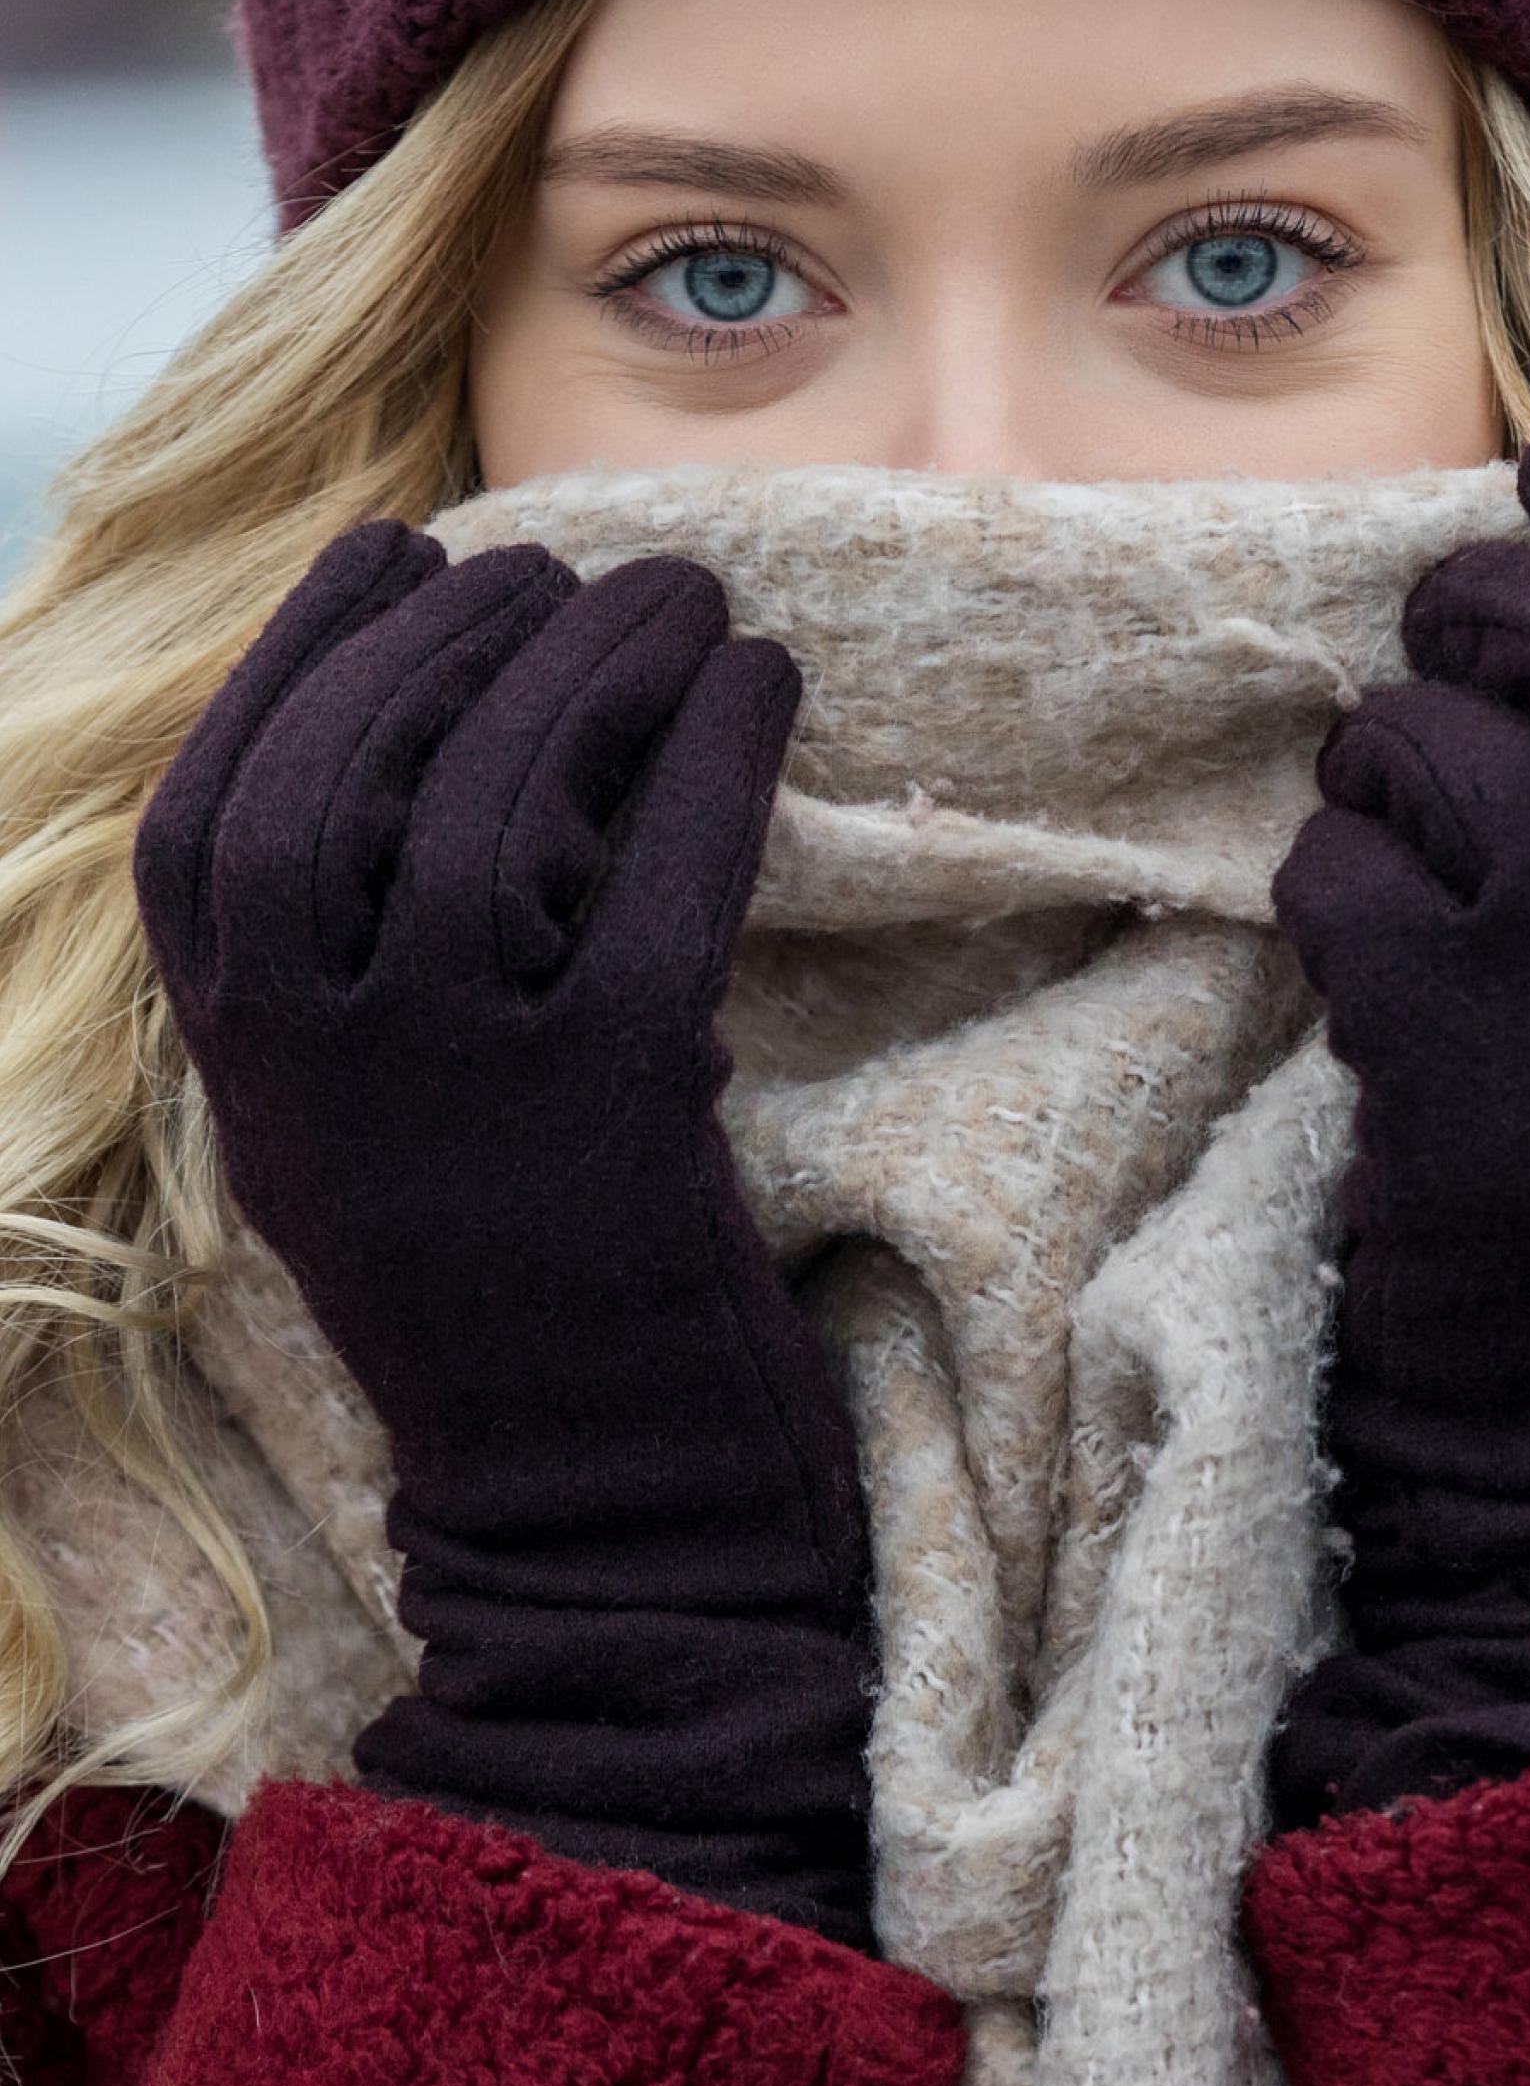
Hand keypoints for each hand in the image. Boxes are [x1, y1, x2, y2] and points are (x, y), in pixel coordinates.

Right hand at [136, 523, 872, 1926]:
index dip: (293, 662)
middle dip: (458, 633)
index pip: (205, 819)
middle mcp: (318, 1071)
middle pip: (350, 775)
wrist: (604, 1532)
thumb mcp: (367, 1145)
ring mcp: (458, 1090)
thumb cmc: (513, 1316)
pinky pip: (659, 882)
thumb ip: (350, 983)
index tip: (390, 553)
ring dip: (594, 664)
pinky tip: (768, 688)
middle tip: (562, 564)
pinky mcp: (614, 1114)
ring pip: (497, 803)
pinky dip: (714, 759)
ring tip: (680, 600)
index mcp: (247, 1077)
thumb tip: (425, 749)